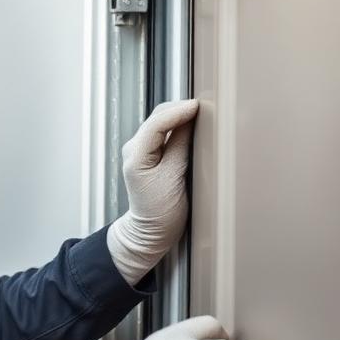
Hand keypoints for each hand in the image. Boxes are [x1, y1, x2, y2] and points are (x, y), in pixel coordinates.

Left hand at [107, 98, 199, 284]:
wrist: (150, 233)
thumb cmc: (160, 213)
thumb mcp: (174, 179)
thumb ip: (180, 147)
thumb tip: (189, 121)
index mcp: (136, 155)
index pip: (157, 123)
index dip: (178, 111)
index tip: (198, 106)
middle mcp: (134, 150)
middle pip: (158, 118)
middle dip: (180, 110)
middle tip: (205, 108)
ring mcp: (140, 152)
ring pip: (161, 124)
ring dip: (179, 117)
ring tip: (201, 114)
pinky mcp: (149, 157)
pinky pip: (163, 134)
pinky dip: (178, 127)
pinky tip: (191, 127)